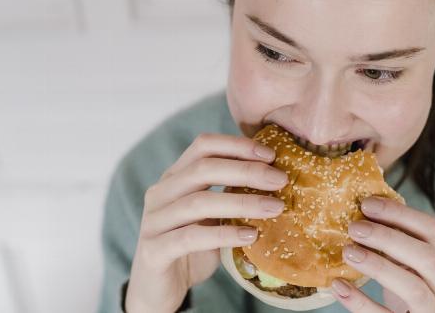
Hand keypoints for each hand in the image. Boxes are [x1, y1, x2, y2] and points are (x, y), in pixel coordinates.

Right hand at [125, 133, 287, 311]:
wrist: (159, 288)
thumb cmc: (192, 248)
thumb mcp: (212, 216)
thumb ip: (230, 195)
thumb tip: (276, 179)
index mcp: (174, 177)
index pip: (203, 146)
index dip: (237, 145)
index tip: (271, 155)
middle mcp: (160, 193)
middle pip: (203, 168)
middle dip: (247, 171)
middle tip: (280, 180)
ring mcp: (154, 221)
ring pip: (199, 202)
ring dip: (242, 203)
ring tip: (275, 208)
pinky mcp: (154, 250)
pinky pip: (191, 238)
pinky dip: (224, 234)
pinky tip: (250, 236)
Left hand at [331, 197, 434, 312]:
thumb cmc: (412, 295)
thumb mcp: (413, 267)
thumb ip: (400, 242)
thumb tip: (365, 208)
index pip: (434, 231)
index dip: (400, 214)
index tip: (367, 204)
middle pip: (427, 256)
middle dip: (388, 237)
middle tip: (354, 227)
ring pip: (414, 288)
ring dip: (378, 266)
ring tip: (347, 252)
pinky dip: (361, 302)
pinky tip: (340, 285)